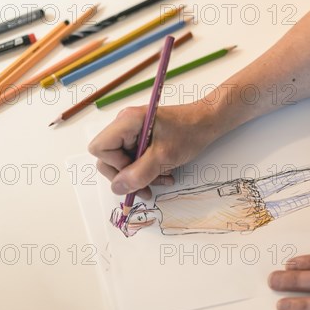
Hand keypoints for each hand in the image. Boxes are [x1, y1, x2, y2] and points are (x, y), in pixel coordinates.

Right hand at [88, 103, 220, 199]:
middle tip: (148, 187)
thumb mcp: (164, 157)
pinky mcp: (141, 137)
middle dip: (129, 176)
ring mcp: (132, 131)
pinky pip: (134, 158)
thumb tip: (117, 188)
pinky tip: (164, 174)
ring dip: (141, 175)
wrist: (208, 122)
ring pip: (123, 161)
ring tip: (162, 179)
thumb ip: (139, 174)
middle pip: (109, 157)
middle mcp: (125, 124)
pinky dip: (147, 169)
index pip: (101, 149)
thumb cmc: (190, 132)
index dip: (115, 165)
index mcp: (127, 121)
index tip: (137, 171)